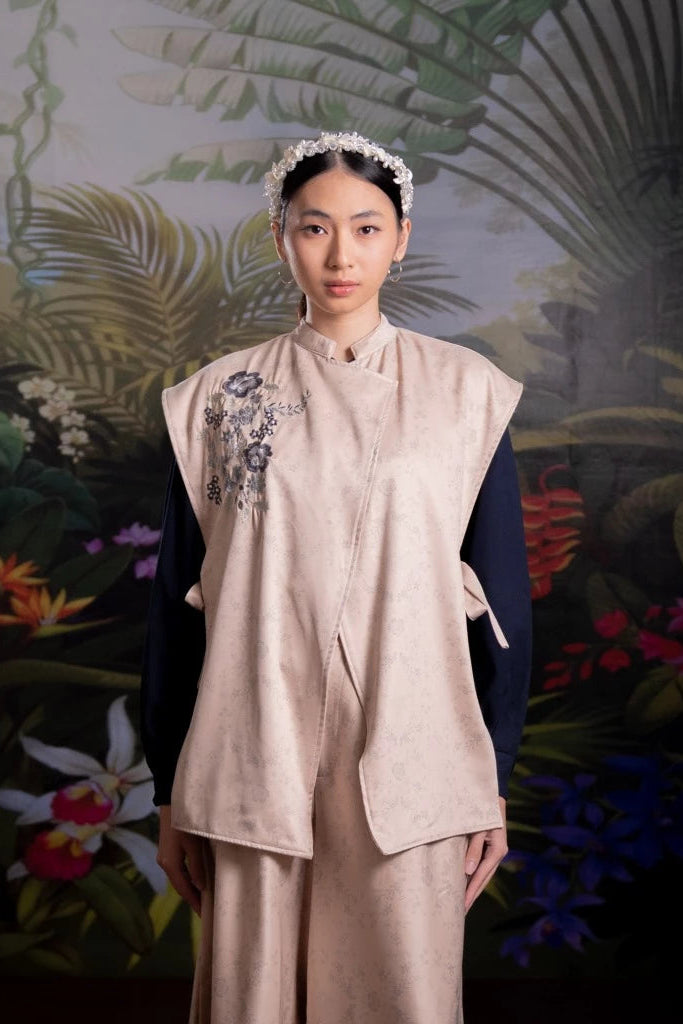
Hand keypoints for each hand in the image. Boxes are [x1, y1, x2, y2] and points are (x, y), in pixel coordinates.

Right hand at [156, 805, 206, 914]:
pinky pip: (178, 869)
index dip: (194, 902)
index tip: (204, 914)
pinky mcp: (167, 849)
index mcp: (170, 864)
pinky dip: (186, 877)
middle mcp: (164, 863)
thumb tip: (200, 888)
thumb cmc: (185, 823)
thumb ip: (197, 867)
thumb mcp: (193, 846)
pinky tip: (195, 878)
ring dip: (189, 887)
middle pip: (179, 885)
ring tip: (202, 896)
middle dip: (191, 897)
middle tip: (205, 908)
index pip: (183, 889)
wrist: (171, 802)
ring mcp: (164, 856)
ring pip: (178, 877)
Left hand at [463, 796, 507, 912]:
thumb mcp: (478, 828)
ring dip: (474, 887)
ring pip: (484, 874)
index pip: (481, 876)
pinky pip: (483, 866)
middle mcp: (499, 853)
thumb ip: (473, 849)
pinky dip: (475, 876)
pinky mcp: (492, 848)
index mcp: (497, 850)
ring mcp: (496, 851)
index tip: (463, 905)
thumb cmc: (484, 810)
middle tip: (461, 911)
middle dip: (473, 895)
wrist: (493, 795)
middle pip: (484, 879)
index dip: (471, 891)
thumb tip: (468, 871)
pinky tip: (468, 883)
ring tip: (464, 902)